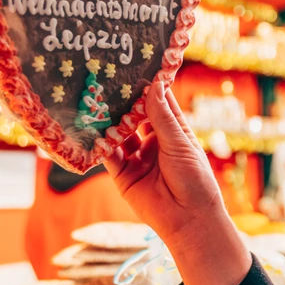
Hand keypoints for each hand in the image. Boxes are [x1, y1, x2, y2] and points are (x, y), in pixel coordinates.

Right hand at [104, 83, 250, 284]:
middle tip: (105, 80)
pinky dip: (99, 144)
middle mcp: (153, 142)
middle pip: (134, 116)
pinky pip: (107, 155)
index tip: (134, 65)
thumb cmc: (194, 179)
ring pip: (118, 133)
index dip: (148, 86)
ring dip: (107, 120)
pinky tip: (90, 130)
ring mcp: (137, 157)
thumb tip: (153, 85)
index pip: (158, 103)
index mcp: (173, 131)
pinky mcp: (123, 174)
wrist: (189, 219)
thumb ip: (162, 117)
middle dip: (121, 101)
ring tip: (93, 100)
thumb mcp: (179, 143)